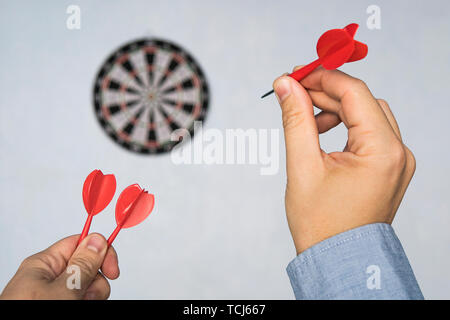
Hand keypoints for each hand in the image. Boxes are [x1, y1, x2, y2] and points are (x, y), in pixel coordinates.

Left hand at [0, 233, 118, 299]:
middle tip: (87, 298)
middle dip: (96, 284)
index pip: (79, 243)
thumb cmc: (30, 318)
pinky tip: (81, 307)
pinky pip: (82, 300)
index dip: (100, 252)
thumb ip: (82, 265)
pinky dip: (86, 303)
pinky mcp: (61, 305)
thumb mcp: (62, 291)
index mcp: (44, 265)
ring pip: (88, 289)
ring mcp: (54, 296)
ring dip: (92, 298)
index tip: (112, 270)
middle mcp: (48, 279)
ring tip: (80, 306)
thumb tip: (97, 240)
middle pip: (88, 268)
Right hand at [273, 67, 415, 253]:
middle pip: (362, 102)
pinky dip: (345, 125)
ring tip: (305, 118)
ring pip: (366, 115)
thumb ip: (295, 119)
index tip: (295, 74)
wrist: (337, 259)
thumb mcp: (303, 166)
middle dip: (326, 92)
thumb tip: (285, 84)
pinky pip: (369, 133)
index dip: (323, 77)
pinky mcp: (389, 167)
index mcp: (383, 152)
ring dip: (335, 109)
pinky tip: (321, 132)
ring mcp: (397, 161)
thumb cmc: (321, 223)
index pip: (355, 94)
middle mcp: (398, 154)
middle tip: (294, 90)